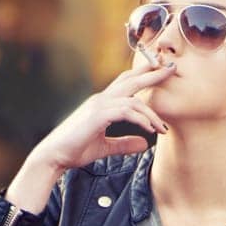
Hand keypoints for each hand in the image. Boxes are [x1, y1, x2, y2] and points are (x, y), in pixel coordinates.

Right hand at [35, 61, 176, 169]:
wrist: (53, 156)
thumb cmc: (74, 151)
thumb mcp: (104, 148)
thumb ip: (124, 144)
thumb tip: (145, 144)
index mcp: (102, 103)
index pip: (126, 83)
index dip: (143, 76)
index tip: (161, 74)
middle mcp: (101, 99)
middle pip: (131, 79)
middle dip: (153, 73)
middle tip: (172, 69)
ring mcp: (98, 106)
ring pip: (132, 98)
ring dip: (151, 113)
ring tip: (162, 128)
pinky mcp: (97, 116)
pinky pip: (126, 111)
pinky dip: (140, 120)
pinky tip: (149, 131)